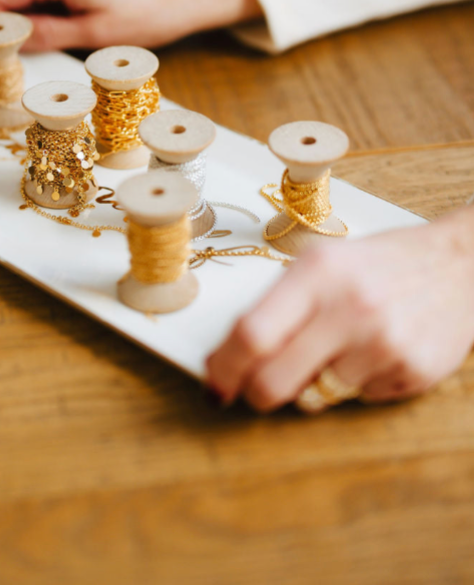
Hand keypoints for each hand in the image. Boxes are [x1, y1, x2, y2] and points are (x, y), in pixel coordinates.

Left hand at [206, 205, 473, 409]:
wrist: (458, 264)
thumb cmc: (377, 264)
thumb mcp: (323, 263)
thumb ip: (279, 304)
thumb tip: (230, 354)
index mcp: (318, 273)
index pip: (253, 334)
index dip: (224, 367)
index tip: (214, 383)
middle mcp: (350, 308)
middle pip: (275, 380)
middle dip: (256, 393)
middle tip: (255, 391)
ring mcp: (384, 344)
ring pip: (316, 396)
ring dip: (314, 383)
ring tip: (338, 349)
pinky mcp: (412, 373)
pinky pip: (359, 399)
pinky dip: (357, 384)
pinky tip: (374, 352)